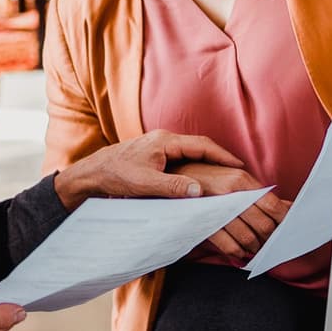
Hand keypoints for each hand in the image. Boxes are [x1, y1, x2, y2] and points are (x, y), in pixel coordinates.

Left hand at [55, 130, 248, 207]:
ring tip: (225, 175)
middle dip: (220, 157)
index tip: (240, 166)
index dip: (222, 156)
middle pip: (199, 146)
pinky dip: (195, 165)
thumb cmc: (115, 176)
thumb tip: (200, 191)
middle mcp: (163, 139)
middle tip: (239, 171)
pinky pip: (181, 156)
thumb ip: (173, 187)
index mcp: (164, 142)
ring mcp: (157, 145)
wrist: (91, 173)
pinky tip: (200, 177)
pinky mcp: (152, 154)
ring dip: (207, 161)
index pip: (201, 146)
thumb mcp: (145, 185)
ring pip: (190, 151)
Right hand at [173, 165, 286, 258]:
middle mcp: (231, 194)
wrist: (171, 176)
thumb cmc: (206, 177)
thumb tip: (288, 207)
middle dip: (269, 237)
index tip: (286, 229)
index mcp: (241, 179)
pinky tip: (240, 251)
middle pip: (263, 225)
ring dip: (254, 246)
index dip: (284, 221)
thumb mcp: (233, 178)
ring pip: (248, 238)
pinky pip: (230, 246)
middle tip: (268, 240)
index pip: (272, 205)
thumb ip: (259, 193)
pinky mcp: (205, 224)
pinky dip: (238, 252)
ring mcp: (217, 210)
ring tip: (254, 246)